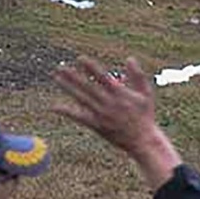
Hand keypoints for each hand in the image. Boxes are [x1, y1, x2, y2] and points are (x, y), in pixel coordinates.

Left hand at [53, 56, 184, 190]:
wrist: (142, 140)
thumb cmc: (145, 115)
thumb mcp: (145, 93)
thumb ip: (138, 75)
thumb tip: (130, 58)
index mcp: (120, 94)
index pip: (102, 78)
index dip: (91, 68)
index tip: (80, 59)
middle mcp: (108, 103)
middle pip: (87, 87)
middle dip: (73, 77)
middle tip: (59, 67)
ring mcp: (101, 115)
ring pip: (81, 99)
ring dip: (68, 87)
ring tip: (56, 77)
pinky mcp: (96, 125)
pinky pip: (79, 117)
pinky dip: (67, 111)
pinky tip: (54, 107)